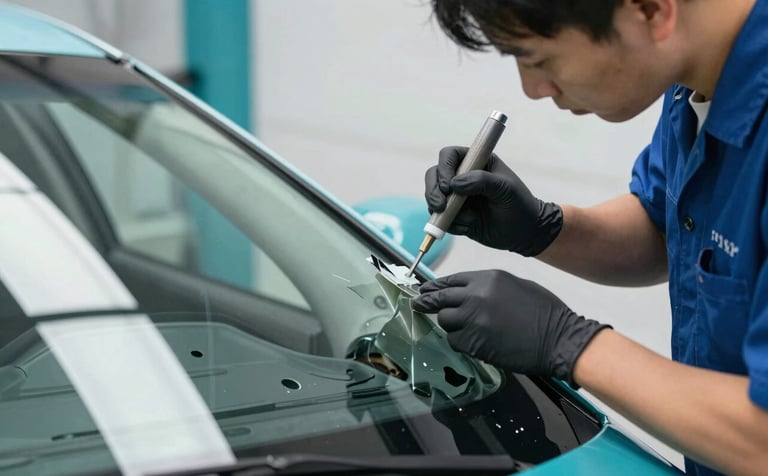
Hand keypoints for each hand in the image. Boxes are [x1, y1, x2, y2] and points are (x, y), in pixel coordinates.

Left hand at [411, 270, 609, 386]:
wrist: (558, 338)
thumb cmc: (544, 311)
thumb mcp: (516, 285)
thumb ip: (489, 287)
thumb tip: (470, 292)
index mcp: (487, 278)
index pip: (451, 280)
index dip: (435, 286)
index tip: (425, 290)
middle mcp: (475, 296)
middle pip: (440, 299)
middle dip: (426, 303)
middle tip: (416, 305)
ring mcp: (473, 320)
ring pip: (445, 321)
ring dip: (449, 325)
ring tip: (461, 328)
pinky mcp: (474, 343)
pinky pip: (455, 341)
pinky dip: (459, 342)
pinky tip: (472, 342)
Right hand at [424, 146, 562, 255]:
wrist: (524, 232)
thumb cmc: (519, 204)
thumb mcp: (505, 188)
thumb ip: (481, 181)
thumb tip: (454, 184)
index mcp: (475, 162)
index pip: (449, 156)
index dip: (444, 168)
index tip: (448, 185)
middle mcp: (462, 177)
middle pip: (433, 176)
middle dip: (433, 191)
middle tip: (441, 206)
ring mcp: (456, 197)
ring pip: (433, 198)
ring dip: (441, 210)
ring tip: (465, 220)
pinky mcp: (455, 216)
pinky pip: (441, 219)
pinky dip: (450, 225)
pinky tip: (470, 228)